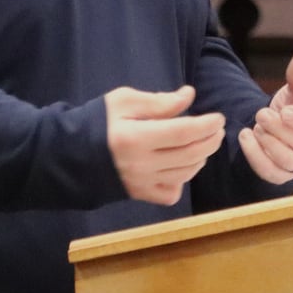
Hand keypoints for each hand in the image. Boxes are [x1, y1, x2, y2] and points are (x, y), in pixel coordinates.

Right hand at [105, 85, 225, 205]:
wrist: (74, 153)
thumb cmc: (100, 121)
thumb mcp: (125, 100)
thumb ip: (159, 101)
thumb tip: (189, 96)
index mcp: (136, 138)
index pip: (183, 133)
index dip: (206, 125)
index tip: (218, 117)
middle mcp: (142, 164)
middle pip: (190, 155)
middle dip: (211, 140)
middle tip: (217, 128)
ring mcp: (142, 183)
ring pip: (185, 174)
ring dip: (202, 157)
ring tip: (204, 142)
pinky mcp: (140, 195)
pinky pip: (171, 193)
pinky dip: (183, 179)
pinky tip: (183, 165)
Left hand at [238, 50, 292, 183]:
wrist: (277, 130)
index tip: (286, 111)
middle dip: (281, 130)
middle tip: (262, 114)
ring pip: (287, 161)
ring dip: (267, 141)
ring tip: (257, 124)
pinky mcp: (281, 177)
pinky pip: (268, 171)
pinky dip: (254, 154)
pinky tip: (245, 135)